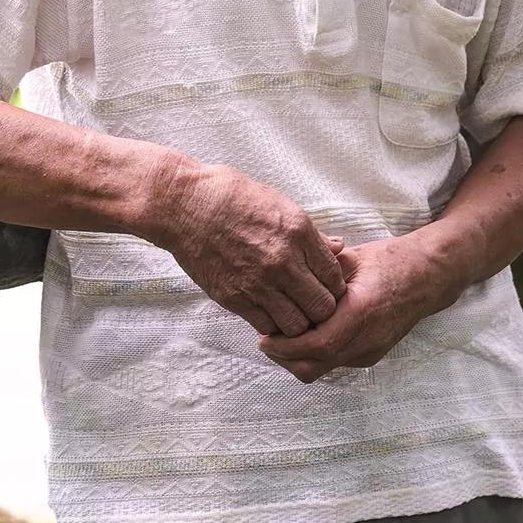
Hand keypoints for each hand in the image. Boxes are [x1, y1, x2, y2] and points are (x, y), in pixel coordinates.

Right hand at [153, 159, 346, 336]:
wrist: (184, 204)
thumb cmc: (231, 196)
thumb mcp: (279, 203)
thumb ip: (311, 234)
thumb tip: (339, 248)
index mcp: (298, 232)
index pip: (335, 276)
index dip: (335, 286)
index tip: (326, 287)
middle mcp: (282, 260)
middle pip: (322, 307)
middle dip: (322, 310)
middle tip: (312, 304)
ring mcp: (258, 282)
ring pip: (297, 325)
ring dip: (298, 322)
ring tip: (291, 312)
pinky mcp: (234, 297)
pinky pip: (266, 326)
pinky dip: (271, 324)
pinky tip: (268, 312)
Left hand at [258, 234, 446, 381]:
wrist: (428, 277)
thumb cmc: (390, 260)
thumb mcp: (352, 257)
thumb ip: (320, 269)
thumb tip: (286, 274)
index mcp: (361, 312)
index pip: (316, 344)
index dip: (286, 345)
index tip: (264, 336)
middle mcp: (366, 339)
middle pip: (314, 367)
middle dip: (285, 357)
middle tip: (266, 338)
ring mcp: (370, 352)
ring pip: (322, 369)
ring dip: (298, 357)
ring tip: (284, 333)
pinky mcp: (370, 355)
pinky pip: (334, 362)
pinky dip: (315, 354)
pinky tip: (308, 331)